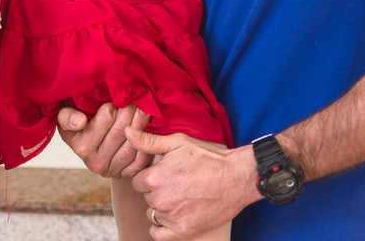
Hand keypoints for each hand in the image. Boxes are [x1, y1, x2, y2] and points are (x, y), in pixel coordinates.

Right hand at [55, 103, 153, 178]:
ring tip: (143, 109)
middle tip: (135, 99)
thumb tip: (80, 121)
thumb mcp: (66, 114)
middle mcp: (94, 162)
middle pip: (119, 134)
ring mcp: (111, 170)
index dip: (108, 112)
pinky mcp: (125, 174)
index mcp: (79, 146)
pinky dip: (147, 144)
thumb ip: (67, 116)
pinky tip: (148, 128)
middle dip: (129, 113)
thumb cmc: (79, 118)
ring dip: (140, 125)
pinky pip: (140, 160)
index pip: (97, 127)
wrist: (91, 138)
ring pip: (131, 146)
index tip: (114, 101)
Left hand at [126, 128, 257, 236]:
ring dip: (162, 208)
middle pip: (146, 197)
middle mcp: (159, 199)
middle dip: (156, 191)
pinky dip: (161, 228)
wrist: (237, 178)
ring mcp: (171, 217)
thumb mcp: (178, 142)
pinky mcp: (183, 230)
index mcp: (154, 177)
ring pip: (153, 214)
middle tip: (176, 184)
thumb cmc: (208, 158)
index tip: (164, 174)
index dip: (149, 177)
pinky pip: (159, 234)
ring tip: (181, 198)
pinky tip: (171, 219)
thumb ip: (149, 141)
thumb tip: (127, 133)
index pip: (137, 181)